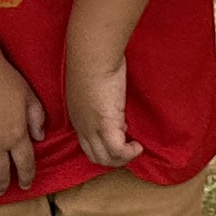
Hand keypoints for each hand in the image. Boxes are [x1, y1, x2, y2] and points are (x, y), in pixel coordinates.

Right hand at [0, 60, 47, 196]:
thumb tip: (40, 137)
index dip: (26, 177)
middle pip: (0, 174)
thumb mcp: (29, 95)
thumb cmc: (2, 77)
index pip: (25, 165)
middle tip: (0, 191)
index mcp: (15, 136)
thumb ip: (37, 117)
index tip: (25, 185)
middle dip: (2, 185)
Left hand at [67, 44, 140, 167]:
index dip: (104, 145)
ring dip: (122, 158)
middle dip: (113, 157)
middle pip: (95, 156)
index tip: (121, 133)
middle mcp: (82, 126)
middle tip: (129, 145)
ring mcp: (92, 128)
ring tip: (135, 147)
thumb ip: (99, 95)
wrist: (92, 56)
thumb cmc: (93, 61)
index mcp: (77, 116)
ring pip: (105, 159)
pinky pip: (118, 152)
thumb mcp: (92, 83)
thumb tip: (113, 101)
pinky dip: (129, 154)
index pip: (87, 143)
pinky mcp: (106, 126)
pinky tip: (138, 146)